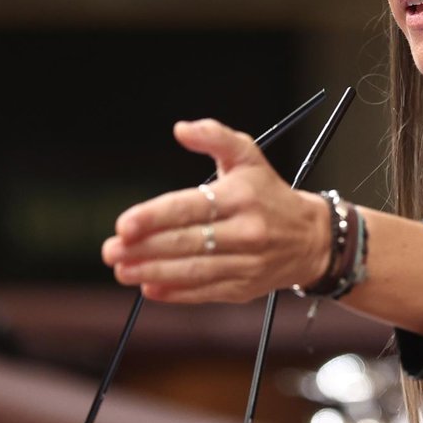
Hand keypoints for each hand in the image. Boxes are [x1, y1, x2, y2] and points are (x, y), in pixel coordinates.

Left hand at [101, 119, 330, 302]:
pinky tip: (149, 288)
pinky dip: (175, 293)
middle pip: (187, 242)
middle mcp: (246, 231)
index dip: (155, 217)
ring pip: (192, 271)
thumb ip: (215, 137)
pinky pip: (204, 292)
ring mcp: (246, 263)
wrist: (311, 238)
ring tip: (122, 269)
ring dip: (152, 272)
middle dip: (144, 248)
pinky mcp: (244, 288)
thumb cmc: (269, 193)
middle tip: (110, 249)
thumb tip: (181, 129)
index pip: (191, 207)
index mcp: (242, 196)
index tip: (124, 224)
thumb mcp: (249, 156)